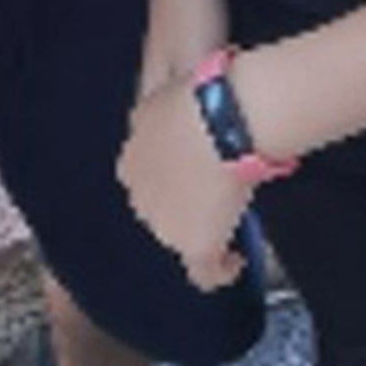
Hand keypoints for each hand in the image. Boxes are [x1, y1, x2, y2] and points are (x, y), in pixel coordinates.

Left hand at [117, 74, 253, 291]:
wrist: (221, 119)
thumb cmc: (200, 95)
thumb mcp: (163, 92)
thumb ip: (161, 115)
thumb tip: (171, 111)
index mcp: (130, 158)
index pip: (146, 178)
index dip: (171, 176)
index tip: (192, 173)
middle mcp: (139, 194)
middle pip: (159, 209)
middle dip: (182, 204)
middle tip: (212, 197)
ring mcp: (165, 224)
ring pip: (179, 238)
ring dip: (200, 232)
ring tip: (227, 226)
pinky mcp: (194, 245)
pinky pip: (205, 273)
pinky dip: (220, 271)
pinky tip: (235, 262)